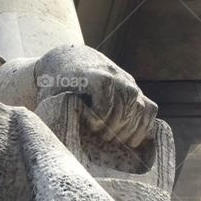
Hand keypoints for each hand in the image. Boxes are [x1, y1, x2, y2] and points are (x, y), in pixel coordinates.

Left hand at [33, 45, 157, 148]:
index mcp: (91, 73)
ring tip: (115, 141)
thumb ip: (55, 111)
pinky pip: (150, 108)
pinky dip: (145, 126)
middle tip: (103, 139)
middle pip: (126, 100)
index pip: (105, 85)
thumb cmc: (57, 83)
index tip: (92, 125)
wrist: (69, 59)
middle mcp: (114, 75)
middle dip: (115, 125)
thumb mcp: (51, 93)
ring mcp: (127, 82)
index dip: (102, 109)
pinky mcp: (134, 90)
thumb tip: (58, 139)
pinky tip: (133, 141)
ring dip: (129, 128)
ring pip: (140, 106)